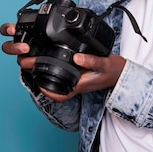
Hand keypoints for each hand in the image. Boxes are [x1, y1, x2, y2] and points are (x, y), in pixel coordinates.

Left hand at [0, 22, 126, 102]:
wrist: (122, 73)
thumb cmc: (113, 71)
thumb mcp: (104, 64)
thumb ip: (91, 61)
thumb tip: (77, 57)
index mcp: (79, 85)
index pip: (59, 95)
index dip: (46, 91)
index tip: (37, 82)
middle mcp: (75, 84)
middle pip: (54, 85)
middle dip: (40, 76)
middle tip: (30, 63)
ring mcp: (76, 80)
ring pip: (56, 79)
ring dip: (45, 70)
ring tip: (35, 58)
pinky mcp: (78, 74)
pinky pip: (63, 73)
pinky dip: (55, 66)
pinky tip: (51, 56)